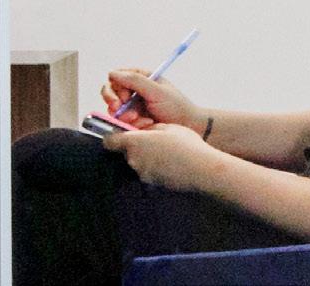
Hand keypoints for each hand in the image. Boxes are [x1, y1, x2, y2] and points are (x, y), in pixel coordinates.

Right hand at [101, 68, 205, 132]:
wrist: (187, 126)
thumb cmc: (176, 106)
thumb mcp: (157, 91)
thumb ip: (135, 81)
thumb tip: (112, 73)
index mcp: (142, 78)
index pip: (117, 77)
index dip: (116, 87)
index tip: (124, 98)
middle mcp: (135, 90)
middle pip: (110, 92)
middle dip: (114, 103)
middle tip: (119, 110)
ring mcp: (132, 106)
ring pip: (113, 110)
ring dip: (124, 116)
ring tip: (140, 120)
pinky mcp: (131, 120)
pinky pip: (121, 122)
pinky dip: (130, 125)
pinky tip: (145, 125)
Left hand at [103, 122, 220, 191]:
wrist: (200, 169)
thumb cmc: (185, 145)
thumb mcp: (169, 126)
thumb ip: (151, 127)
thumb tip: (145, 130)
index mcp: (134, 142)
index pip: (109, 140)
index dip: (114, 135)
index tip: (121, 131)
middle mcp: (133, 159)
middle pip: (126, 150)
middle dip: (137, 144)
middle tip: (154, 139)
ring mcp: (141, 172)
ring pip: (138, 160)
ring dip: (147, 155)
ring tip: (167, 151)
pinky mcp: (150, 182)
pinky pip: (148, 170)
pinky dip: (155, 165)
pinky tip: (171, 161)